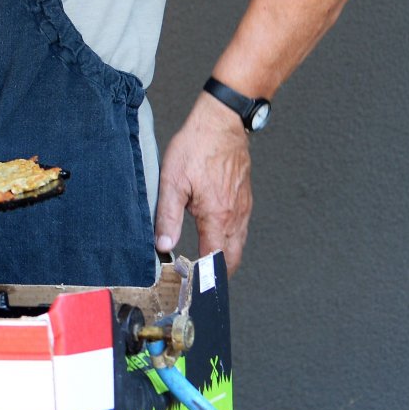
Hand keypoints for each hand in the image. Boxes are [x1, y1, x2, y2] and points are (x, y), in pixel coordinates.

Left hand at [154, 93, 252, 274]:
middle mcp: (235, 216)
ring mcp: (243, 207)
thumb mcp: (172, 181)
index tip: (195, 285)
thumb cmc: (196, 147)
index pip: (215, 259)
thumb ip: (168, 216)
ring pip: (238, 243)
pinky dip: (230, 238)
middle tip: (202, 279)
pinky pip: (241, 227)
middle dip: (218, 272)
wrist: (221, 123)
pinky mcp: (244, 198)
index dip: (205, 276)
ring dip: (225, 255)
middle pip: (232, 257)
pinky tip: (216, 234)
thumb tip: (164, 245)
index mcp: (217, 216)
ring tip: (206, 262)